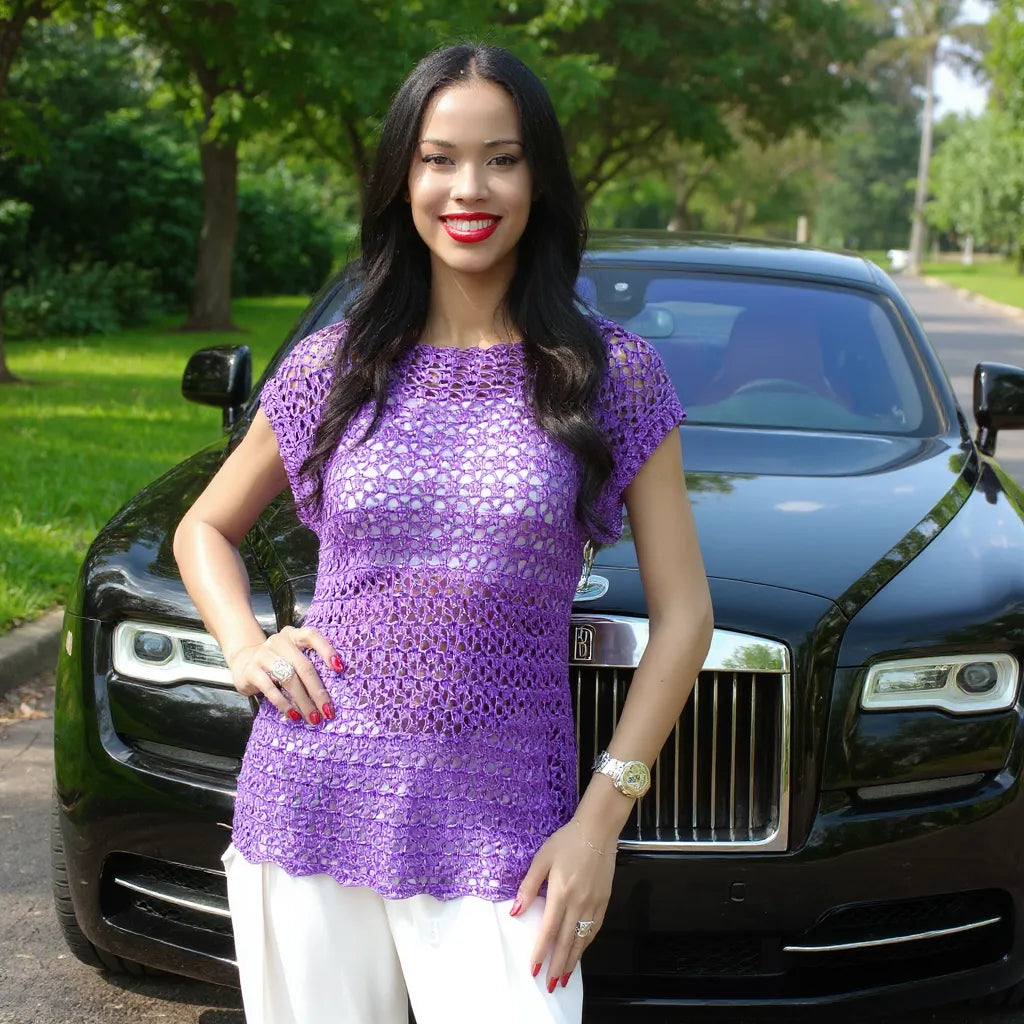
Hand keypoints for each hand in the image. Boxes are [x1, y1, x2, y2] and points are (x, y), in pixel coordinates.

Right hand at [226, 626, 342, 724]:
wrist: (243, 662)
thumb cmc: (277, 662)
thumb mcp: (293, 656)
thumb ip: (309, 665)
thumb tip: (332, 692)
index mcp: (293, 635)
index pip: (312, 636)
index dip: (326, 650)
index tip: (340, 668)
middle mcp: (279, 642)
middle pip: (303, 666)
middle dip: (318, 691)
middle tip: (328, 710)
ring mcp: (263, 655)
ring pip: (289, 679)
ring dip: (303, 701)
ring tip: (313, 718)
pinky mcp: (251, 671)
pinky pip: (270, 689)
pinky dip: (284, 704)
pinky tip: (294, 715)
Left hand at [512, 817, 616, 992]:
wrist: (597, 830)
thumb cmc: (566, 842)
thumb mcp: (542, 859)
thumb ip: (529, 886)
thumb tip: (515, 911)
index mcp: (561, 893)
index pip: (549, 930)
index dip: (541, 952)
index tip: (533, 969)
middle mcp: (579, 902)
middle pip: (567, 941)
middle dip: (558, 965)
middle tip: (550, 985)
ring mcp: (594, 903)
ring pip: (583, 939)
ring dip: (573, 960)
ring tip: (564, 977)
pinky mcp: (605, 901)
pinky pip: (595, 928)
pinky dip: (587, 943)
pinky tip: (580, 951)